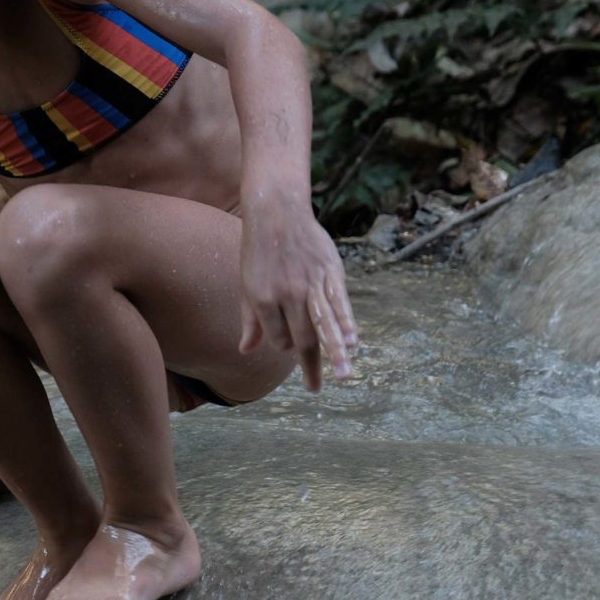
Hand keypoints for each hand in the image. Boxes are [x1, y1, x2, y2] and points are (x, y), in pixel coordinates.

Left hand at [239, 205, 357, 391]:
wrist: (277, 211)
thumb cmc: (258, 251)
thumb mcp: (247, 285)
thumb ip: (250, 320)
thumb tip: (245, 351)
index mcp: (263, 299)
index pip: (278, 339)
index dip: (284, 346)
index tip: (290, 344)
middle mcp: (287, 294)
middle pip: (303, 338)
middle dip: (311, 366)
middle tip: (317, 388)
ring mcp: (310, 283)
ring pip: (324, 325)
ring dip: (336, 353)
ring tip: (344, 376)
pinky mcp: (330, 272)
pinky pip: (339, 303)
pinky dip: (347, 322)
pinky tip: (353, 340)